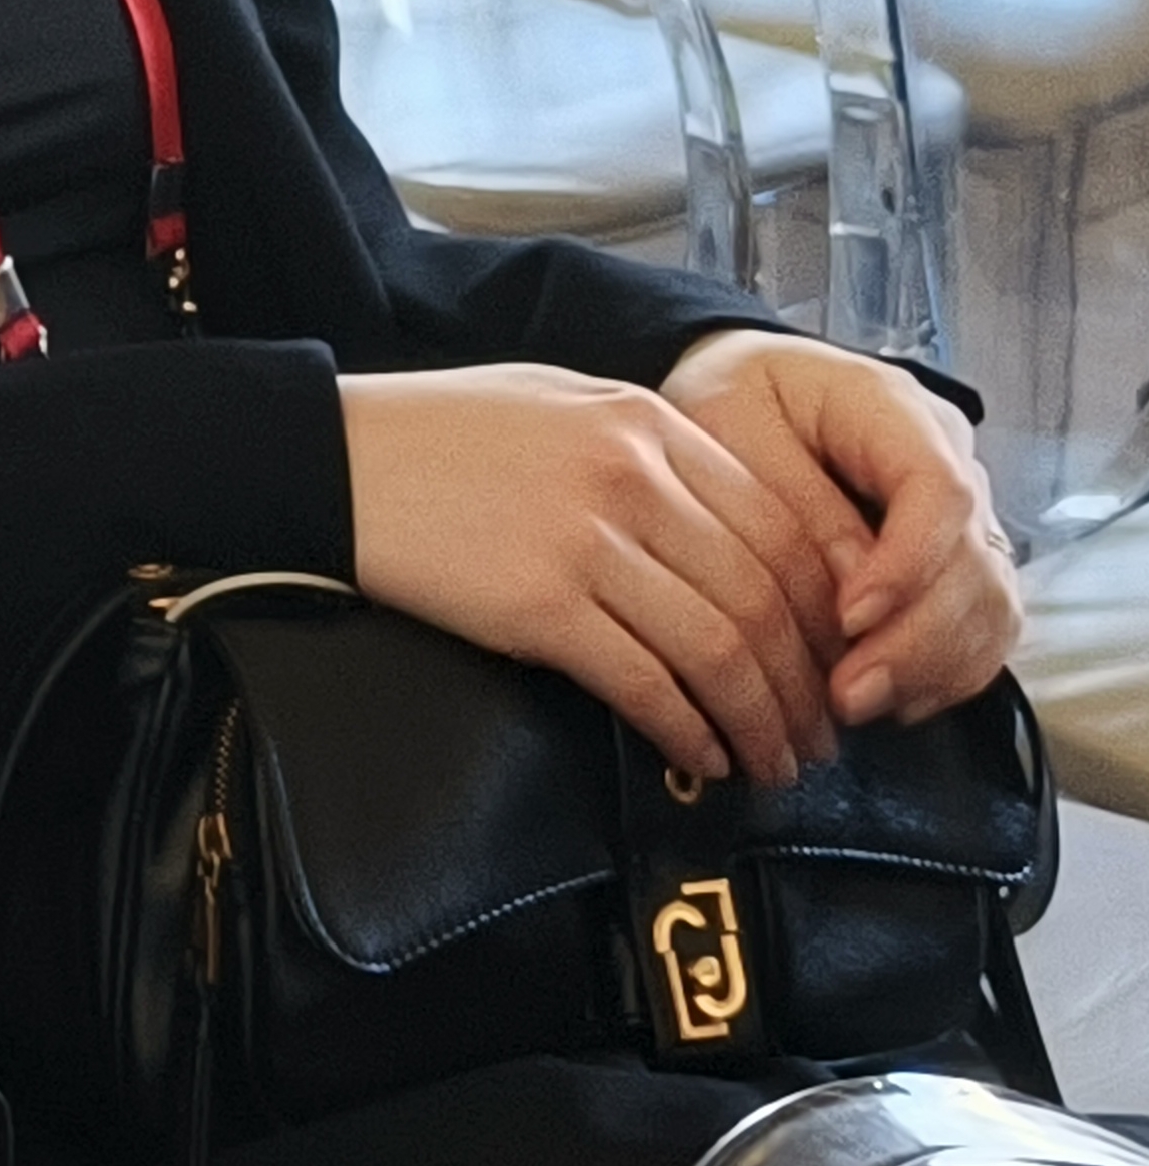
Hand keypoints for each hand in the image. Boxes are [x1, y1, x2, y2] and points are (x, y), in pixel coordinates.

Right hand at [341, 363, 842, 783]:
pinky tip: (702, 758)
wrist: (330, 457)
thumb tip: (727, 527)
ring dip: (760, 722)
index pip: (781, 529)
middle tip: (819, 739)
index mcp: (646, 422)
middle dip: (805, 685)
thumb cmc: (437, 430)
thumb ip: (647, 446)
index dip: (825, 615)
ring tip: (773, 765)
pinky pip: (645, 683)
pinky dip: (688, 731)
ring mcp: (586, 542)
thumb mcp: (558, 400)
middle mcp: (632, 477)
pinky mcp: (537, 605)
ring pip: (720, 650)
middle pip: (764, 599)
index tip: (833, 663)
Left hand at [659, 329, 1018, 728]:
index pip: (939, 490)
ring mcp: (959, 516)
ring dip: (931, 668)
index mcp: (894, 410)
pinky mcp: (953, 565)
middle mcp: (948, 462)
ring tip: (854, 705)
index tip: (849, 618)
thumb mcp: (731, 423)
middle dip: (915, 640)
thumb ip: (791, 498)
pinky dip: (944, 675)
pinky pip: (981, 631)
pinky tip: (890, 702)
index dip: (907, 565)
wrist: (742, 391)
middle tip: (845, 693)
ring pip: (991, 606)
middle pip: (975, 562)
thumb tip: (852, 586)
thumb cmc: (728, 400)